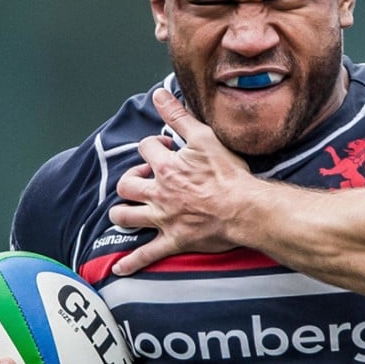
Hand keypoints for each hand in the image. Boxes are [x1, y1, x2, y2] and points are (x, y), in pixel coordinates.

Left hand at [109, 88, 250, 274]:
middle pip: (127, 185)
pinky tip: (119, 269)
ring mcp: (164, 218)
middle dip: (131, 180)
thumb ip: (179, 116)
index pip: (145, 149)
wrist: (245, 209)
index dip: (153, 146)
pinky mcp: (173, 240)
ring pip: (126, 217)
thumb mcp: (205, 138)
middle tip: (147, 179)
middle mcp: (159, 193)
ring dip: (123, 213)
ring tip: (129, 211)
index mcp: (167, 167)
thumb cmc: (230, 175)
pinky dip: (131, 263)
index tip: (166, 147)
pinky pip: (146, 255)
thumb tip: (159, 94)